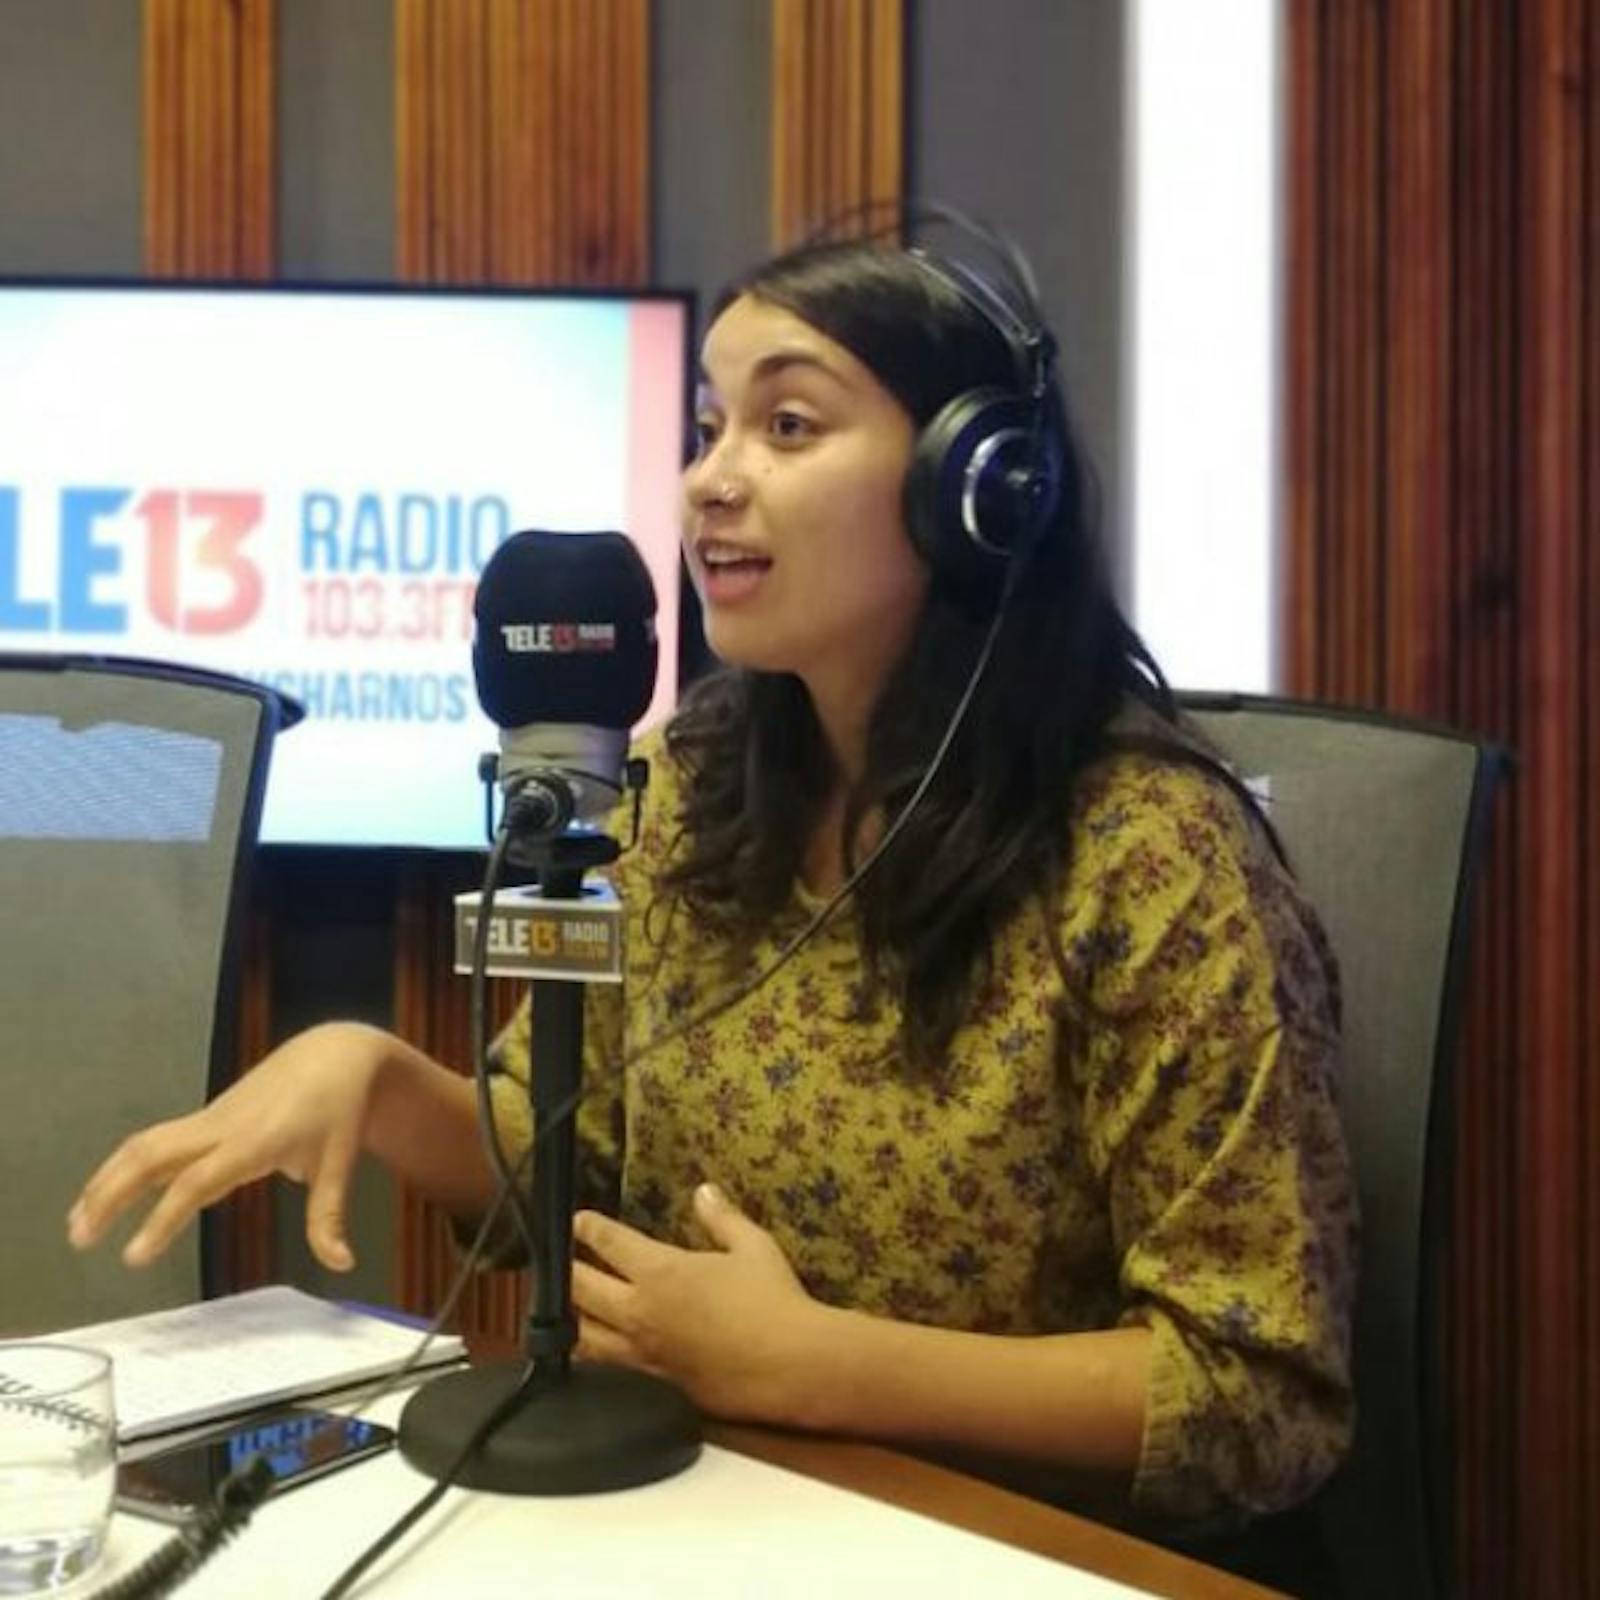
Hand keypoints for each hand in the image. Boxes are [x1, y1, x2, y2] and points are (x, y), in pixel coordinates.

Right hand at [67, 1021, 395, 1271]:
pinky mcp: (206, 1118)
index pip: (197, 1183)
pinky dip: (126, 1166)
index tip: (134, 1257)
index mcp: (253, 1142)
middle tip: (80, 1240)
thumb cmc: (338, 1110)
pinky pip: (156, 1140)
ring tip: (77, 1224)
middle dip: (111, 1195)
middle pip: (152, 1156)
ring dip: (107, 1180)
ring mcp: (210, 1119)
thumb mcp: (340, 1163)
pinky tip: (107, 1195)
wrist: (334, 1055)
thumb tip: (342, 1264)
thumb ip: (329, 1216)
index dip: (163, 1219)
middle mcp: (221, 1128)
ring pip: (145, 1144)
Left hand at [572, 1184, 824, 1424]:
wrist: (790, 1365)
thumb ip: (723, 1218)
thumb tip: (703, 1191)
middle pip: (581, 1288)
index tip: (578, 1220)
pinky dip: (594, 1355)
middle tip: (558, 1260)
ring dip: (571, 1317)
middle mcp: (640, 1312)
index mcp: (660, 1271)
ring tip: (566, 1307)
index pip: (608, 1242)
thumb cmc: (773, 1299)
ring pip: (584, 1336)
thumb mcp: (753, 1246)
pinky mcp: (655, 1385)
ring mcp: (643, 1353)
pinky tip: (598, 1352)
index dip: (587, 1227)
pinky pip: (610, 1368)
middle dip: (564, 1269)